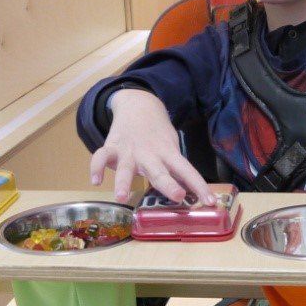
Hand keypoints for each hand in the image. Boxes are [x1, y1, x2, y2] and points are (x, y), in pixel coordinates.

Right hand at [89, 89, 214, 204]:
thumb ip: (175, 169)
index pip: (187, 170)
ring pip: (126, 167)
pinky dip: (96, 168)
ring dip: (123, 181)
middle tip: (177, 195)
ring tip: (121, 197)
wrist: (138, 104)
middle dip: (168, 184)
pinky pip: (101, 157)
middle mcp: (150, 154)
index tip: (210, 201)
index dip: (199, 186)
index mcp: (168, 153)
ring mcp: (129, 150)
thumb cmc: (157, 134)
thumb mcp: (171, 147)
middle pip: (160, 171)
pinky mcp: (112, 147)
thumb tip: (188, 194)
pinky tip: (95, 182)